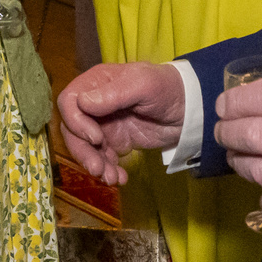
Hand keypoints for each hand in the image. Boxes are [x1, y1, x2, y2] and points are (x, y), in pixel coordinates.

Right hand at [55, 62, 184, 185]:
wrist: (191, 110)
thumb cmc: (167, 88)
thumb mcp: (143, 85)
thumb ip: (113, 94)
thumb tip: (82, 103)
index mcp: (96, 83)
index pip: (69, 101)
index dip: (76, 122)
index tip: (96, 138)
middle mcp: (95, 104)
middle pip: (72, 128)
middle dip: (82, 151)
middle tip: (98, 169)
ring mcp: (104, 124)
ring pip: (84, 147)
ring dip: (94, 165)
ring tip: (111, 179)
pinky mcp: (116, 142)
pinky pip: (102, 159)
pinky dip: (108, 171)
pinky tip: (120, 178)